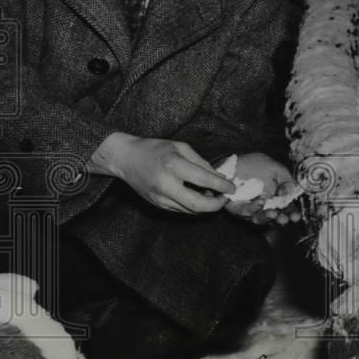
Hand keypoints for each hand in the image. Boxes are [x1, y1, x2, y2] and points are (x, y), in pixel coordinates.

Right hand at [87, 132, 234, 213]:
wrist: (125, 159)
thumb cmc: (155, 149)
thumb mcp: (180, 147)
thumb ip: (201, 162)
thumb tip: (220, 178)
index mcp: (173, 165)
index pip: (203, 180)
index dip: (221, 186)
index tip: (232, 188)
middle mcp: (166, 185)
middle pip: (198, 204)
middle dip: (216, 205)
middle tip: (225, 199)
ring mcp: (160, 198)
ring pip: (191, 211)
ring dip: (206, 207)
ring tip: (214, 197)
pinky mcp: (157, 205)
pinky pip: (181, 211)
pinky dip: (194, 207)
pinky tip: (200, 198)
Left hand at [223, 153, 301, 225]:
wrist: (233, 163)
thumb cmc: (254, 165)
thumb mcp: (274, 168)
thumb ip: (285, 179)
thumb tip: (290, 192)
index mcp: (277, 196)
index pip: (287, 208)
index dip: (292, 213)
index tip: (295, 217)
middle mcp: (265, 205)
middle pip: (275, 217)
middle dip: (280, 219)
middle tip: (283, 218)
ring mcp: (252, 209)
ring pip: (261, 218)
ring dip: (267, 217)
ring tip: (273, 213)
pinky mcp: (238, 209)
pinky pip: (246, 213)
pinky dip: (253, 209)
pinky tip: (259, 203)